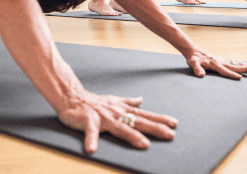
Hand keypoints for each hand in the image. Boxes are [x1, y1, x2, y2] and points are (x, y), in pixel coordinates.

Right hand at [56, 91, 177, 152]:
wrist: (72, 97)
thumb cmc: (94, 102)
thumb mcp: (114, 100)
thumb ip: (128, 102)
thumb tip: (141, 100)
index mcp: (123, 110)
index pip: (145, 115)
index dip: (160, 119)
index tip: (174, 124)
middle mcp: (116, 113)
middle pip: (139, 122)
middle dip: (155, 128)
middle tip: (170, 135)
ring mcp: (103, 117)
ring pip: (120, 127)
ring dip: (132, 136)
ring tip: (144, 145)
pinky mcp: (88, 121)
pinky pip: (90, 132)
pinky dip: (91, 140)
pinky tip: (92, 149)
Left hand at [182, 48, 246, 78]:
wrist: (194, 51)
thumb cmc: (193, 59)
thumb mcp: (193, 64)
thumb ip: (197, 69)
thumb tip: (200, 75)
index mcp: (215, 64)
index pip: (225, 71)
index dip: (232, 75)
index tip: (240, 78)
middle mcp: (220, 62)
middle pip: (235, 66)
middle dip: (246, 69)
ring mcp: (222, 61)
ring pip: (235, 64)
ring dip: (245, 66)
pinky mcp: (221, 61)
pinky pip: (232, 63)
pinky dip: (239, 64)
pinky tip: (243, 65)